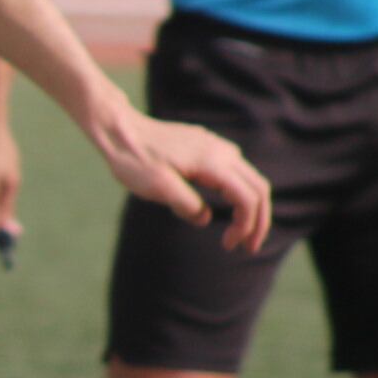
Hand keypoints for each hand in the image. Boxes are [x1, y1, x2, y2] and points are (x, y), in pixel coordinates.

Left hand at [91, 106, 271, 254]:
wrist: (118, 130)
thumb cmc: (134, 159)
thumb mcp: (157, 187)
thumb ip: (186, 205)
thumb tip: (205, 218)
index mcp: (213, 162)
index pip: (248, 198)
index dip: (246, 226)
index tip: (229, 246)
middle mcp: (222, 151)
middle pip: (258, 188)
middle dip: (258, 221)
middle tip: (248, 248)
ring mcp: (216, 147)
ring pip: (249, 179)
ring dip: (250, 208)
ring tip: (239, 233)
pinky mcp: (207, 147)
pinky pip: (235, 172)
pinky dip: (238, 194)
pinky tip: (226, 208)